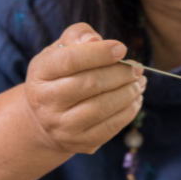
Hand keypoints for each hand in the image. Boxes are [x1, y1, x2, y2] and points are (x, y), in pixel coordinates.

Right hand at [24, 23, 144, 154]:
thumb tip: (95, 41)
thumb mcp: (60, 49)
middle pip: (90, 84)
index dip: (100, 53)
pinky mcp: (79, 143)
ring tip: (140, 82)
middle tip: (137, 68)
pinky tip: (135, 98)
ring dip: (129, 92)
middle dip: (120, 73)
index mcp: (40, 73)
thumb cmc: (59, 75)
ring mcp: (62, 126)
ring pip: (102, 107)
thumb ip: (78, 36)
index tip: (122, 49)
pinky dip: (129, 111)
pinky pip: (110, 127)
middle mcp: (46, 102)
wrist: (45, 118)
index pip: (70, 60)